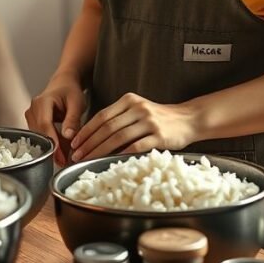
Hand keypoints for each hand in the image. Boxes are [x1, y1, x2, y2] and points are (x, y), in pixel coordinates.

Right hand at [25, 73, 85, 164]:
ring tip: (66, 158)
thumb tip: (69, 136)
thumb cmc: (70, 91)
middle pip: (40, 133)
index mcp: (42, 102)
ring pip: (40, 137)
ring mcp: (31, 116)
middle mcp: (33, 109)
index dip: (53, 142)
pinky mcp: (33, 122)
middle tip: (65, 162)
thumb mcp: (76, 103)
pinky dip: (52, 143)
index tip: (61, 156)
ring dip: (52, 148)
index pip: (45, 125)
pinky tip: (61, 150)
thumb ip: (73, 119)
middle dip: (53, 149)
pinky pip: (41, 136)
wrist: (64, 83)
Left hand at [70, 93, 196, 161]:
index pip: (101, 116)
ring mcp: (149, 121)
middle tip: (76, 155)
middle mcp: (138, 108)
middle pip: (107, 127)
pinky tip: (111, 162)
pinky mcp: (159, 136)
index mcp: (129, 101)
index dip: (86, 130)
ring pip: (118, 137)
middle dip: (89, 142)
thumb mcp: (138, 110)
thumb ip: (119, 118)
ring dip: (100, 150)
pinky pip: (136, 146)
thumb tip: (92, 136)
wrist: (189, 119)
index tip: (74, 142)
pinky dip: (122, 154)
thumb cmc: (159, 118)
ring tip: (88, 160)